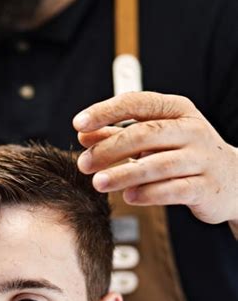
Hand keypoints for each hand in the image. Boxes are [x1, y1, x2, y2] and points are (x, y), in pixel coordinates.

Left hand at [73, 92, 237, 225]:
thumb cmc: (184, 154)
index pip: (137, 103)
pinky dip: (149, 193)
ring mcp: (201, 158)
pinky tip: (129, 197)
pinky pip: (174, 190)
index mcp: (177, 110)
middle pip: (145, 134)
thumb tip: (82, 133)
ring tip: (99, 183)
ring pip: (158, 164)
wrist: (232, 181)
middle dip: (110, 148)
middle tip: (84, 164)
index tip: (78, 124)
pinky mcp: (205, 187)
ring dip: (124, 174)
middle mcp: (192, 129)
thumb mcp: (154, 139)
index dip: (106, 112)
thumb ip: (117, 134)